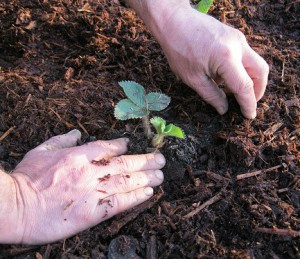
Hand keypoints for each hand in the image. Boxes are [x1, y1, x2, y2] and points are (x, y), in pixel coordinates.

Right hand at [10, 129, 164, 243]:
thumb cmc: (27, 178)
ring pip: (128, 182)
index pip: (108, 147)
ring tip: (161, 175)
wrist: (17, 207)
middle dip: (146, 160)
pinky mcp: (93, 213)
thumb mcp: (42, 150)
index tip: (131, 144)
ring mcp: (94, 192)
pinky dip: (136, 197)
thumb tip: (76, 132)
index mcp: (79, 155)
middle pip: (126, 164)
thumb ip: (62, 139)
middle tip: (161, 159)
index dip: (122, 145)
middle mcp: (91, 172)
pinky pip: (120, 204)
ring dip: (147, 177)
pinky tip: (148, 193)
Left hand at [156, 6, 268, 117]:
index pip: (245, 86)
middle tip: (246, 103)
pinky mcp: (233, 35)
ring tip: (232, 92)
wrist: (173, 21)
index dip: (248, 104)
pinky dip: (241, 69)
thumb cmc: (178, 49)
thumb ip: (212, 95)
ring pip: (255, 63)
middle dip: (258, 91)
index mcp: (227, 58)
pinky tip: (225, 77)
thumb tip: (224, 109)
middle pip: (261, 72)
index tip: (249, 116)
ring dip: (249, 79)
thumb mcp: (192, 78)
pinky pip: (245, 56)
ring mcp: (237, 38)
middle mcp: (238, 46)